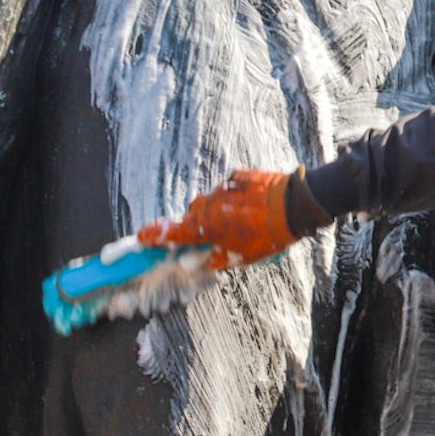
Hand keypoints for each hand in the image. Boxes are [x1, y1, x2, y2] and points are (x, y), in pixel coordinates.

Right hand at [138, 169, 298, 267]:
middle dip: (199, 227)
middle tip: (216, 238)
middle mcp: (207, 206)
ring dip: (218, 212)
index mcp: (204, 227)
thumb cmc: (266, 237)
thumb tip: (202, 259)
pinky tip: (251, 206)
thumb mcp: (241, 257)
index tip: (141, 236)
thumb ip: (215, 259)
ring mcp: (221, 189)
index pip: (171, 233)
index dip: (154, 235)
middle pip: (192, 217)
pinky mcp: (235, 177)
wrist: (293, 206)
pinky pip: (227, 189)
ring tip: (243, 222)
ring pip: (210, 203)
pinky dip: (233, 198)